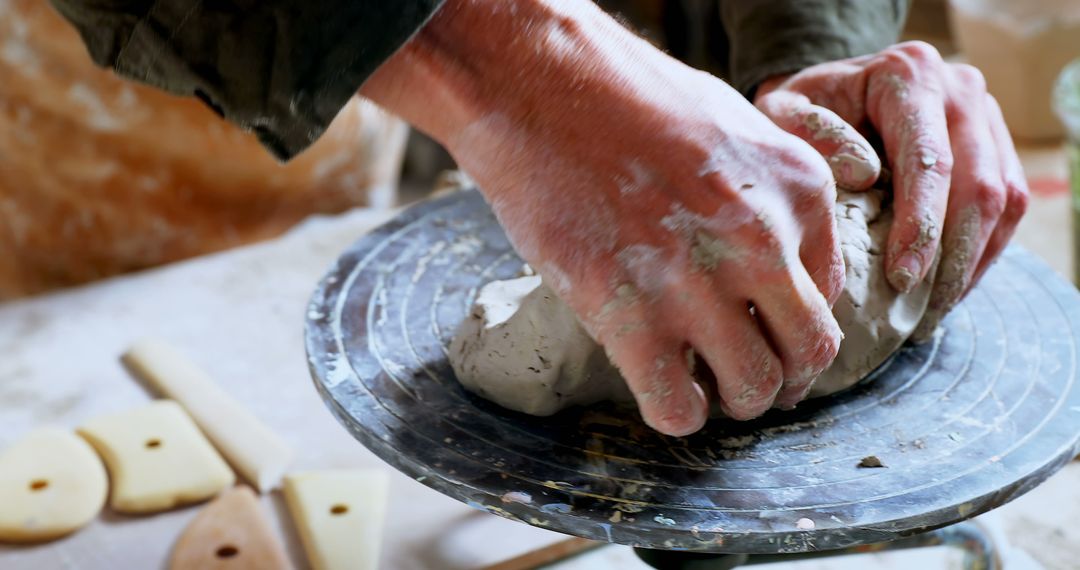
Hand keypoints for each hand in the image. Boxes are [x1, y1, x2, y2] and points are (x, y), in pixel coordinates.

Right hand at [362, 0, 843, 433]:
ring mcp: (698, 281)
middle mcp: (763, 238)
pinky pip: (679, 406)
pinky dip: (676, 415)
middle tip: (747, 378)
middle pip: (809, 352)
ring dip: (733, 402)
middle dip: (784, 377)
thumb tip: (776, 259)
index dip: (795, 323)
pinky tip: (661, 393)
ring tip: (703, 387)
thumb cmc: (624, 97)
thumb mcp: (731, 125)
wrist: (537, 84)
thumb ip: (768, 193)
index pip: (831, 291)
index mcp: (799, 187)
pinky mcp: (631, 315)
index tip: (765, 334)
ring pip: (754, 389)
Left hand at [755, 42, 1029, 331]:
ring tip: (933, 311)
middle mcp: (960, 89)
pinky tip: (947, 289)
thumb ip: (812, 135)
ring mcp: (986, 116)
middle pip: (979, 184)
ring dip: (972, 262)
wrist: (828, 94)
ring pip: (1005, 200)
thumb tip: (865, 174)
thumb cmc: (800, 113)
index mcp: (910, 75)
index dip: (922, 225)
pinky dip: (981, 253)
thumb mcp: (781, 115)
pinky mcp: (996, 146)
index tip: (902, 278)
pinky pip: (1009, 208)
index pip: (930, 160)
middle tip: (920, 311)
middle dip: (953, 255)